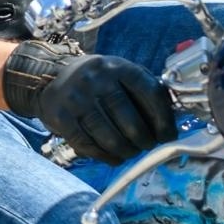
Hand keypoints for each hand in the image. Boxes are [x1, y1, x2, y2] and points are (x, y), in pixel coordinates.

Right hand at [2, 40, 174, 163]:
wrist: (52, 77)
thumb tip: (171, 123)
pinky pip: (89, 145)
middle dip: (144, 141)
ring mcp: (77, 98)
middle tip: (147, 146)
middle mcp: (97, 79)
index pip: (150, 93)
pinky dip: (106, 157)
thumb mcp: (121, 75)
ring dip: (126, 151)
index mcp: (118, 67)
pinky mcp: (61, 116)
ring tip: (130, 152)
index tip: (168, 136)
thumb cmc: (98, 82)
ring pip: (110, 137)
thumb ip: (145, 92)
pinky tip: (113, 157)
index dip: (164, 120)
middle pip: (130, 121)